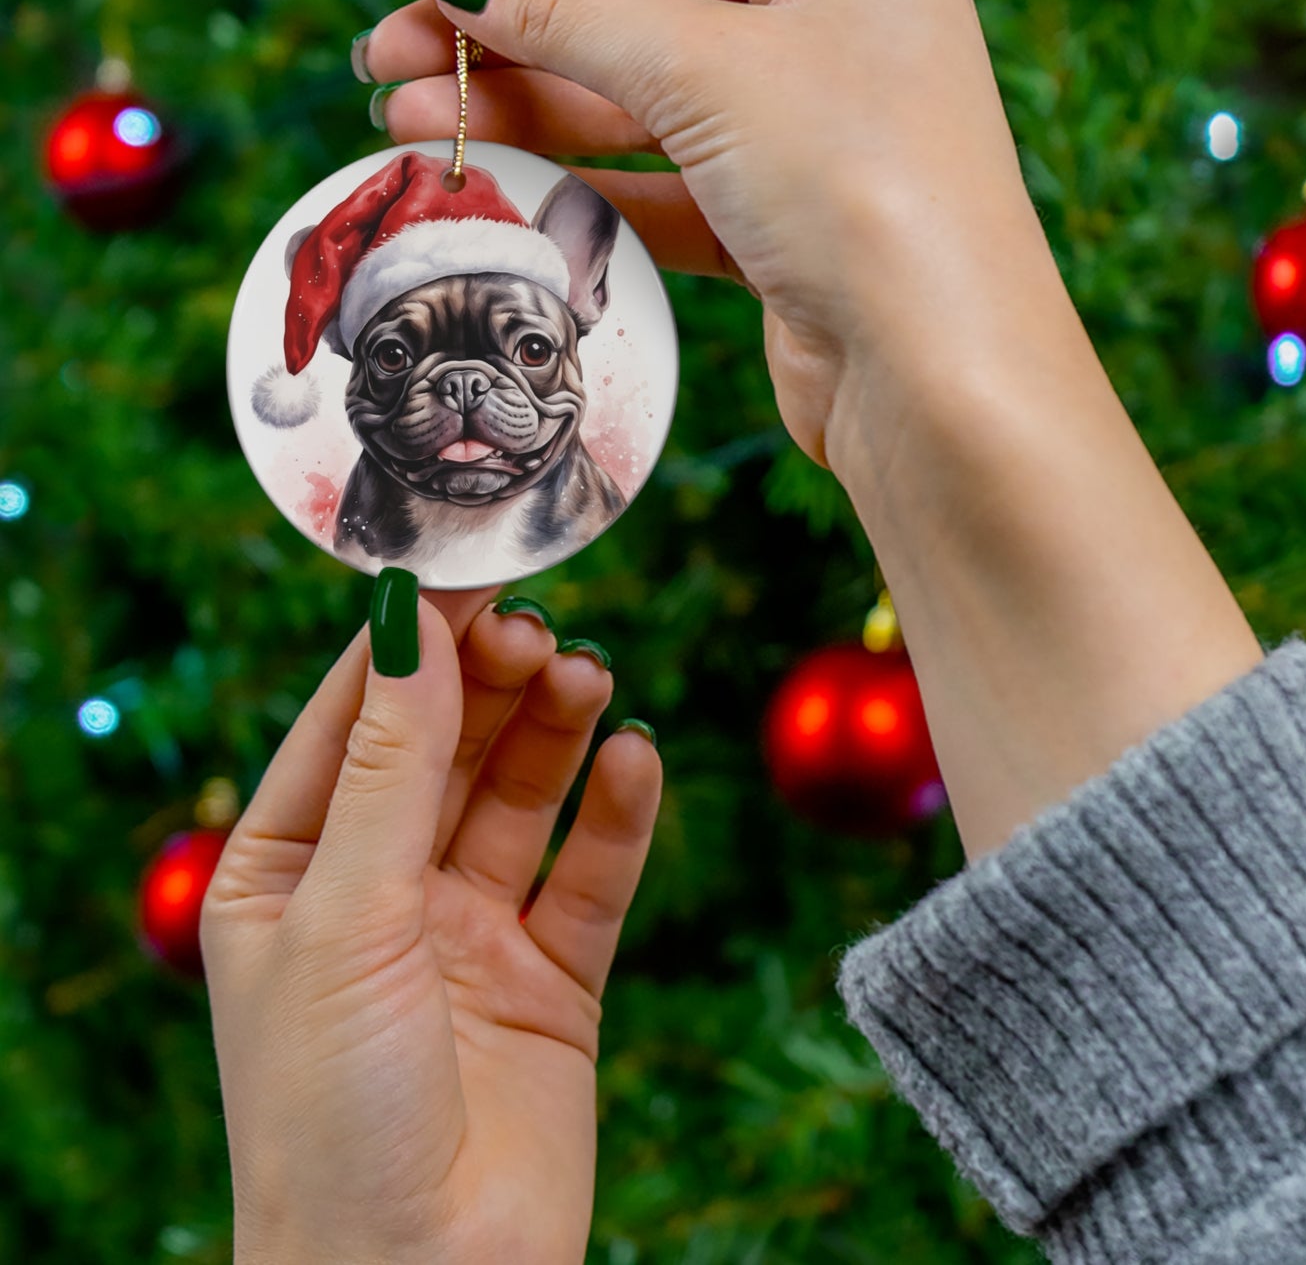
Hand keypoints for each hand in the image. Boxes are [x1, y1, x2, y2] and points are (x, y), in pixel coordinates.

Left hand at [201, 587, 661, 1264]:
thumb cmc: (330, 1113)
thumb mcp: (345, 915)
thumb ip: (390, 766)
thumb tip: (407, 619)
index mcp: (289, 872)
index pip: (352, 723)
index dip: (410, 646)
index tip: (469, 571)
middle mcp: (380, 893)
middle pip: (446, 748)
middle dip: (491, 683)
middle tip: (541, 629)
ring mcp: (469, 934)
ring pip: (522, 798)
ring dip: (556, 731)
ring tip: (590, 678)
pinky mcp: (552, 979)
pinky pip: (591, 875)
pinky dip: (617, 814)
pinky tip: (635, 758)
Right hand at [361, 0, 1051, 471]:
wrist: (938, 380)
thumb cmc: (860, 189)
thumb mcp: (706, 70)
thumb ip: (570, 12)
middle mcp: (834, 29)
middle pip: (636, 14)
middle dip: (508, 38)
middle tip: (385, 60)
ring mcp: (809, 133)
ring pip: (640, 107)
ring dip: (526, 114)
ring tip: (406, 124)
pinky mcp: (783, 227)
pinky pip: (663, 189)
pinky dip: (583, 188)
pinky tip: (497, 184)